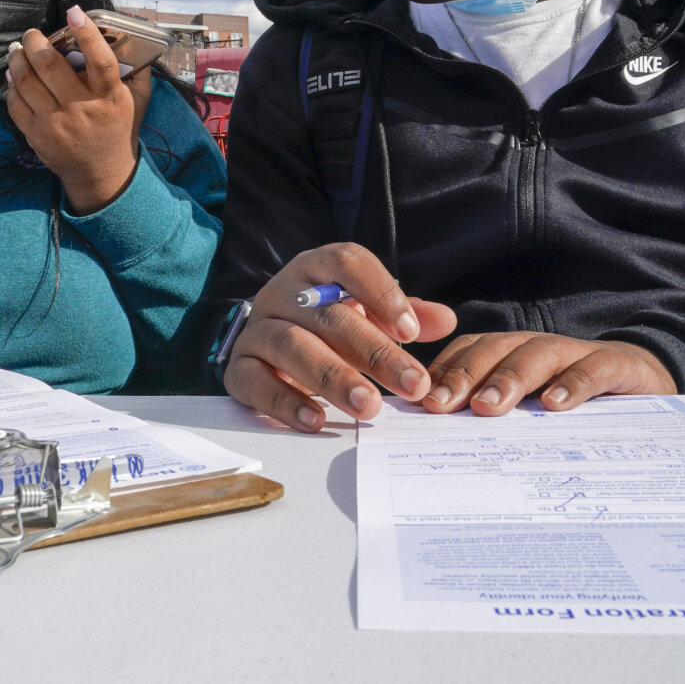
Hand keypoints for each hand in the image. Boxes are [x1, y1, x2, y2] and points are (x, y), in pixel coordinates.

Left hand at [4, 5, 139, 213]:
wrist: (102, 173)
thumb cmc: (119, 129)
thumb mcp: (138, 101)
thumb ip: (139, 71)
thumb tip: (132, 37)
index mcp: (110, 96)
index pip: (100, 60)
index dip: (87, 33)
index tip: (74, 12)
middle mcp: (82, 108)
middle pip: (51, 65)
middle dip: (35, 41)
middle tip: (32, 33)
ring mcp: (56, 123)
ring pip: (27, 81)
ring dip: (18, 59)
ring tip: (19, 50)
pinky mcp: (37, 135)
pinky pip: (15, 103)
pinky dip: (11, 85)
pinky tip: (13, 76)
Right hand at [223, 243, 456, 432]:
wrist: (262, 341)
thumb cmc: (324, 323)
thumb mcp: (364, 311)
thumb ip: (403, 315)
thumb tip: (445, 320)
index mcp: (316, 268)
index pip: (346, 262)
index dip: (380, 292)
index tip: (412, 331)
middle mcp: (283, 291)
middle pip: (328, 314)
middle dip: (374, 351)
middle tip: (412, 384)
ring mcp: (258, 328)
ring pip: (292, 345)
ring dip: (334, 377)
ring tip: (371, 406)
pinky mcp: (239, 367)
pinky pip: (257, 382)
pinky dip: (286, 402)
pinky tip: (318, 420)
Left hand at [421, 332, 676, 414]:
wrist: (647, 382)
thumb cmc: (577, 404)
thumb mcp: (533, 410)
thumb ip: (495, 416)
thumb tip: (441, 445)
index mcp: (512, 355)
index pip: (469, 353)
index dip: (444, 373)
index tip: (420, 404)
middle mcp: (538, 348)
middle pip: (495, 349)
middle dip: (465, 376)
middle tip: (442, 406)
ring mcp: (577, 353)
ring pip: (537, 354)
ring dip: (509, 378)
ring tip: (488, 406)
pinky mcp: (617, 365)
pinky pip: (592, 369)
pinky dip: (572, 384)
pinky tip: (554, 406)